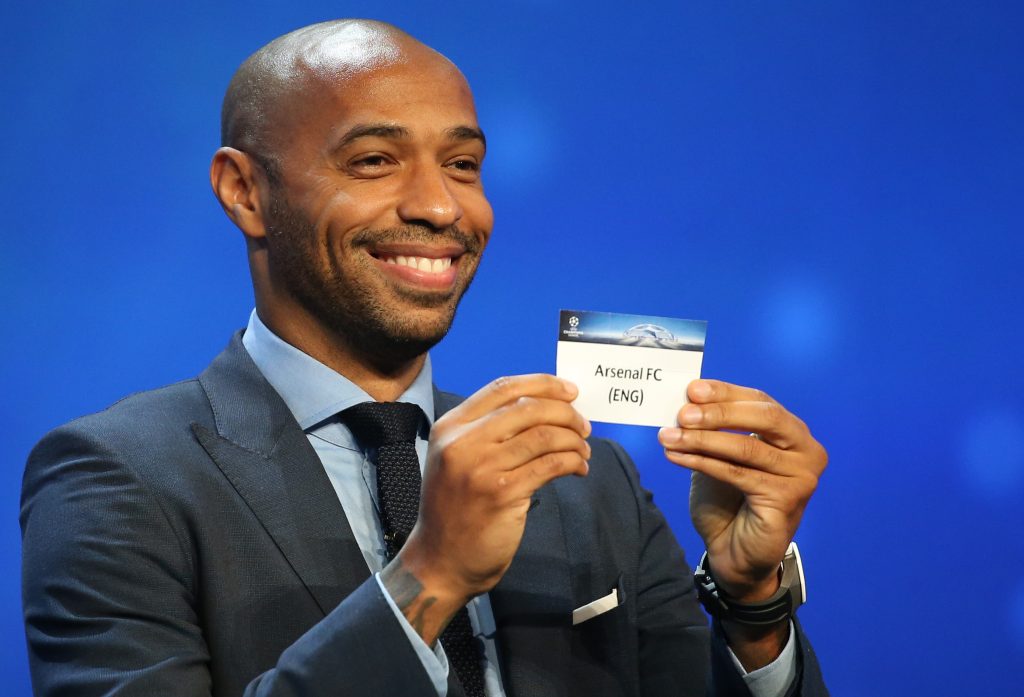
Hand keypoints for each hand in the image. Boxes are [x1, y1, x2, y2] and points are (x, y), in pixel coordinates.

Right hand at [383, 374, 590, 643]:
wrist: (439, 561)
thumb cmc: (454, 510)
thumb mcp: (456, 460)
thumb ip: (486, 432)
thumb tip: (541, 407)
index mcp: (451, 427)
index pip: (503, 388)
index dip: (543, 384)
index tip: (570, 391)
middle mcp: (463, 442)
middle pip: (529, 407)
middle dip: (566, 413)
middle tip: (584, 426)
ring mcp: (482, 467)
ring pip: (544, 435)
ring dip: (573, 440)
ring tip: (583, 451)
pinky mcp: (503, 493)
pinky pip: (551, 464)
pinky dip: (573, 462)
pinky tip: (579, 469)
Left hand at [658, 379, 826, 601]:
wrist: (734, 552)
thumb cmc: (728, 500)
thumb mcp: (718, 454)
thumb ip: (711, 428)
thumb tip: (686, 400)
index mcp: (793, 432)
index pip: (760, 401)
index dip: (725, 392)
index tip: (692, 389)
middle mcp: (806, 450)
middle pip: (763, 417)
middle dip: (719, 413)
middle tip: (683, 413)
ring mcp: (802, 476)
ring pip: (746, 448)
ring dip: (702, 440)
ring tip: (668, 437)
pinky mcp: (788, 500)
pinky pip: (739, 474)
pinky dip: (703, 463)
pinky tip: (677, 457)